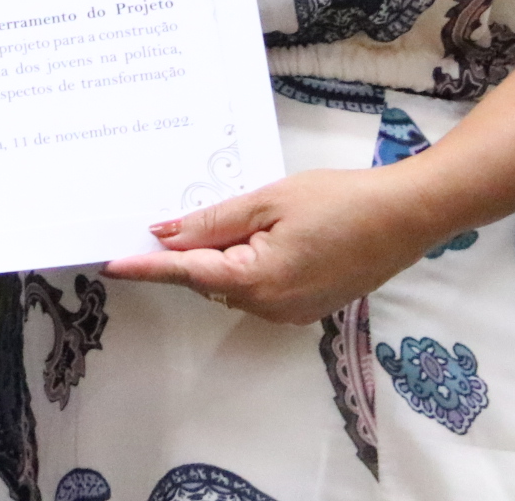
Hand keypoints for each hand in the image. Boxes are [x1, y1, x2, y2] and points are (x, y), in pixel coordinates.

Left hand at [104, 168, 443, 324]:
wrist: (406, 216)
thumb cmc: (341, 201)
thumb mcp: (267, 201)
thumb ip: (212, 221)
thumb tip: (165, 235)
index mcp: (256, 281)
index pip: (185, 274)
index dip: (145, 267)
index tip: (109, 264)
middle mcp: (270, 307)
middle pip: (208, 279)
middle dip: (185, 253)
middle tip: (159, 222)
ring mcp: (290, 312)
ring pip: (232, 282)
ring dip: (219, 255)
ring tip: (227, 218)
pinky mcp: (306, 306)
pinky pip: (258, 285)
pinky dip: (245, 262)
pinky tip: (254, 233)